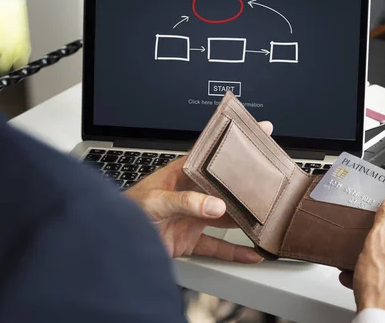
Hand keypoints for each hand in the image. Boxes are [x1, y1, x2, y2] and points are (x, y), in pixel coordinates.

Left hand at [124, 121, 273, 263]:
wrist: (112, 242)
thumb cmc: (125, 212)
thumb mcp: (155, 201)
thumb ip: (185, 202)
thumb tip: (214, 205)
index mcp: (182, 174)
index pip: (212, 155)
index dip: (234, 144)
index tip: (258, 131)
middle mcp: (191, 194)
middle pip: (225, 186)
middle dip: (247, 184)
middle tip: (272, 181)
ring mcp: (192, 217)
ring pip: (227, 216)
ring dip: (245, 218)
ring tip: (266, 218)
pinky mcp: (191, 240)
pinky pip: (218, 246)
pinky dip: (235, 251)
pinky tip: (251, 252)